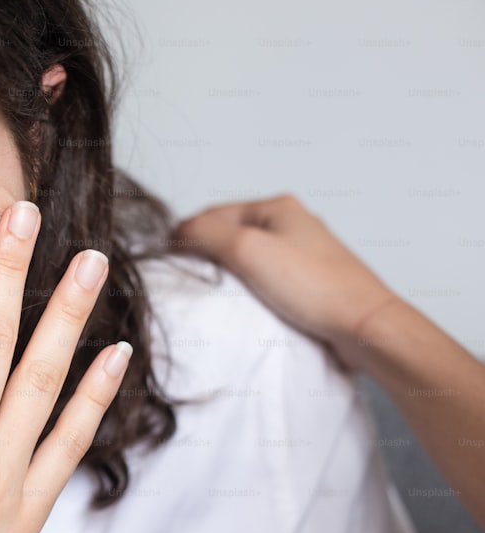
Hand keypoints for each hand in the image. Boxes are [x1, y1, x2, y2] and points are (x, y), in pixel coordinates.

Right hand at [171, 194, 396, 368]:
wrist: (363, 325)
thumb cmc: (313, 286)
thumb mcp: (247, 250)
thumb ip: (207, 235)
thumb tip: (179, 233)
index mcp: (278, 207)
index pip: (214, 213)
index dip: (187, 233)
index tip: (168, 257)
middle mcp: (291, 223)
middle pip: (231, 232)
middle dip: (206, 251)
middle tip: (187, 274)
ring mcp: (302, 252)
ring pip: (248, 255)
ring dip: (227, 270)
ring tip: (213, 290)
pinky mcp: (309, 280)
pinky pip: (265, 276)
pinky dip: (248, 286)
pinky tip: (243, 302)